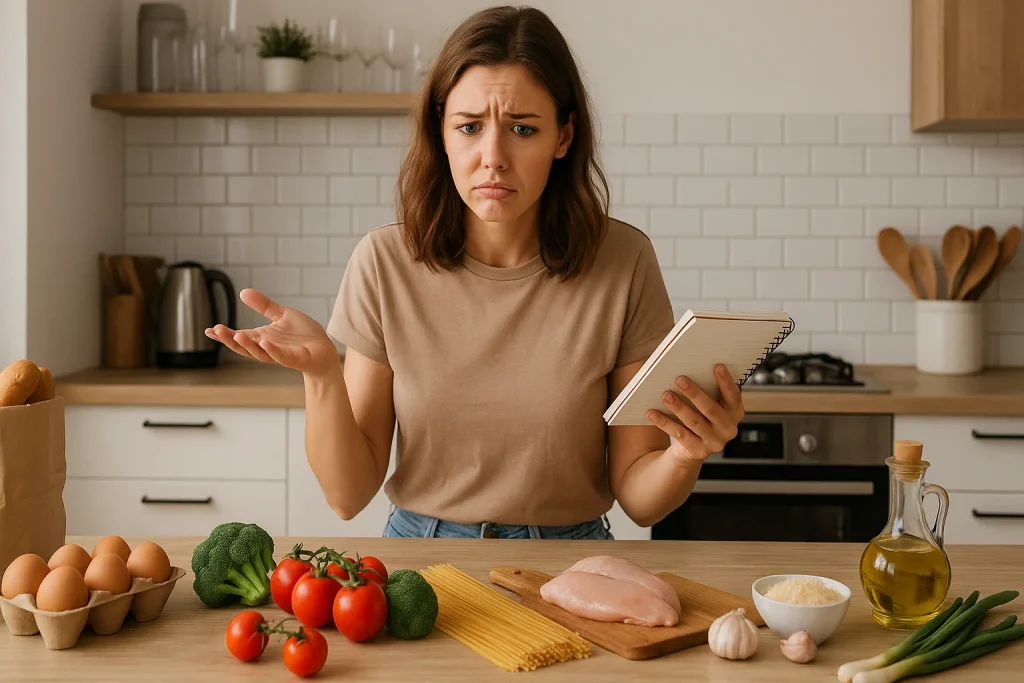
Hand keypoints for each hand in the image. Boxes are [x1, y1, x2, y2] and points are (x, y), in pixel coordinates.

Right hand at [205, 289, 339, 377]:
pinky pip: (281, 356)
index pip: (239, 336)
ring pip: (259, 353)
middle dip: (229, 340)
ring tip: (236, 335)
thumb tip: (243, 292)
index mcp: (261, 337)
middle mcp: (267, 347)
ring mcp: (280, 354)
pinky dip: (272, 350)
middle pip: (243, 346)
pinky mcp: (294, 359)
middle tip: (216, 330)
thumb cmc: (302, 334)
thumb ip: (264, 305)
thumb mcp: (282, 314)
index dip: (224, 335)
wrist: (324, 348)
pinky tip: (265, 341)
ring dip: (248, 345)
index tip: (208, 330)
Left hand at [646, 363, 743, 464]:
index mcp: (735, 413)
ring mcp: (714, 442)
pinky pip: (679, 434)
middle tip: (680, 379)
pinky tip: (653, 413)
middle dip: (694, 393)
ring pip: (694, 421)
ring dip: (678, 407)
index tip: (717, 366)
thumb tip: (687, 370)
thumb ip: (706, 390)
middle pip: (710, 409)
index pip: (733, 396)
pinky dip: (665, 422)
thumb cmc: (700, 416)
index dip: (726, 381)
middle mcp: (728, 428)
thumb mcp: (707, 404)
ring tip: (665, 395)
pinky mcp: (698, 450)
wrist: (691, 448)